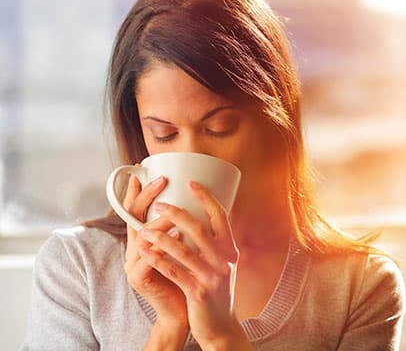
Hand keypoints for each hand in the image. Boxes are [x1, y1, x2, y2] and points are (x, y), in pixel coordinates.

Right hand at [122, 170, 188, 345]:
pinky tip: (179, 236)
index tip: (142, 167)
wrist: (184, 311)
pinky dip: (165, 247)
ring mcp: (133, 265)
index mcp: (144, 240)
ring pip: (142, 236)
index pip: (136, 209)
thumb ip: (185, 227)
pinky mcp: (140, 280)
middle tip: (161, 179)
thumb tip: (200, 200)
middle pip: (133, 216)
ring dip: (159, 220)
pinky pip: (151, 260)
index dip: (137, 188)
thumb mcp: (185, 247)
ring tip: (174, 206)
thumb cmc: (187, 276)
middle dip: (146, 195)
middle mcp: (134, 249)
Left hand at [138, 180, 251, 349]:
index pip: (220, 216)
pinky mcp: (199, 292)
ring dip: (160, 237)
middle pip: (200, 228)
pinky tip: (145, 252)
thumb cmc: (216, 293)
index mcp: (230, 249)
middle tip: (159, 203)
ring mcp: (212, 276)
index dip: (206, 197)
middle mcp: (224, 260)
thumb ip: (214, 245)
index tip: (191, 183)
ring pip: (184, 249)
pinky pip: (175, 272)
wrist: (220, 327)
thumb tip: (198, 219)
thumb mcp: (222, 266)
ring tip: (143, 229)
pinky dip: (158, 260)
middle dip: (176, 213)